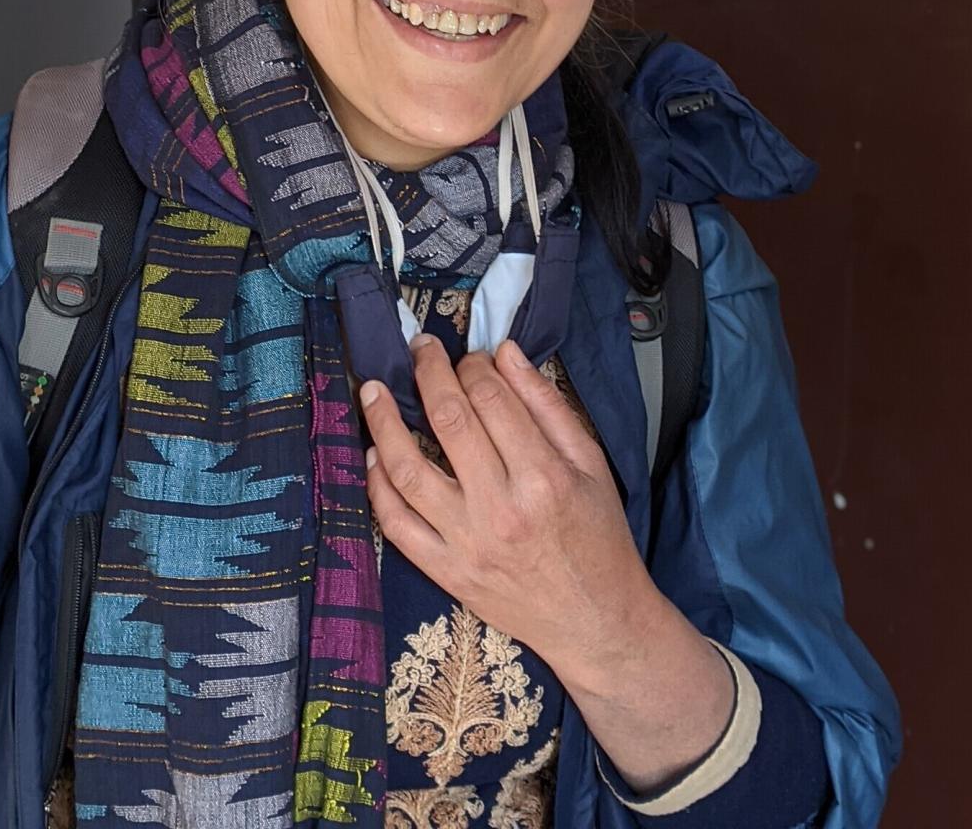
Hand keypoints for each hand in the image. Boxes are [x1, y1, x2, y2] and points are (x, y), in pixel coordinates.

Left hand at [359, 332, 654, 670]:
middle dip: (428, 373)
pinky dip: (377, 485)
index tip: (469, 356)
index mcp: (544, 477)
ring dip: (383, 422)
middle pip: (449, 421)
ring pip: (408, 469)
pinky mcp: (446, 572)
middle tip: (419, 350)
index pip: (492, 399)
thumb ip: (547, 404)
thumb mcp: (590, 464)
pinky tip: (374, 454)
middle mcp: (501, 509)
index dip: (474, 365)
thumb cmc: (598, 537)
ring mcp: (467, 544)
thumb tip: (506, 352)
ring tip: (373, 390)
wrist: (595, 621)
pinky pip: (397, 524)